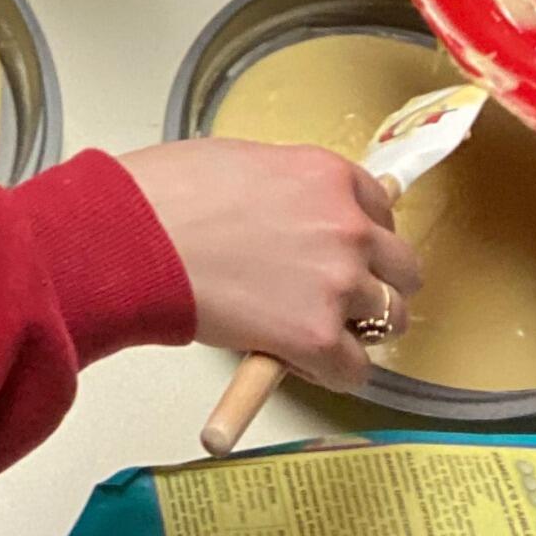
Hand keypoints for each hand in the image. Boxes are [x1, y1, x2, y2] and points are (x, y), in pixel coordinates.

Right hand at [123, 138, 421, 390]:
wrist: (133, 236)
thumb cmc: (165, 195)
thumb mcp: (240, 164)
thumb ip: (288, 190)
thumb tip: (293, 218)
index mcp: (327, 175)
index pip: (382, 208)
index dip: (362, 233)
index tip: (346, 249)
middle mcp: (346, 226)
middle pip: (402, 268)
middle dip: (374, 282)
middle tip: (336, 294)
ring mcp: (336, 283)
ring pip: (390, 320)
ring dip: (358, 328)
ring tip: (314, 328)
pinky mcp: (317, 338)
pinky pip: (356, 370)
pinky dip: (331, 372)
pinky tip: (298, 359)